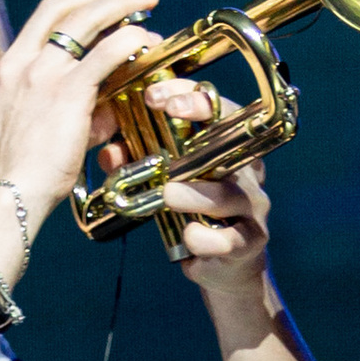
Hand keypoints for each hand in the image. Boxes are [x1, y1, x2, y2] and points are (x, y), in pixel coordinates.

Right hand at [0, 0, 162, 222]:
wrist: (13, 194)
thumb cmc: (27, 171)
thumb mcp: (38, 124)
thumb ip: (70, 105)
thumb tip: (107, 106)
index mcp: (10, 66)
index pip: (45, 14)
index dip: (79, 1)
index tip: (104, 2)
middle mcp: (23, 62)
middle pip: (67, 8)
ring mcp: (43, 74)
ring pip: (87, 21)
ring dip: (123, 8)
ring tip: (149, 7)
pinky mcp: (68, 92)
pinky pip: (106, 53)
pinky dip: (129, 39)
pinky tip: (145, 39)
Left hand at [123, 77, 271, 285]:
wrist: (223, 265)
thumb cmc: (193, 214)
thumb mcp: (165, 183)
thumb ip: (140, 165)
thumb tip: (109, 153)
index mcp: (226, 150)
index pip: (217, 108)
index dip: (190, 95)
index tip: (155, 95)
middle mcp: (244, 171)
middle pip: (233, 135)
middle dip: (203, 117)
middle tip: (170, 112)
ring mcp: (250, 206)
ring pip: (229, 193)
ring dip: (197, 192)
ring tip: (169, 193)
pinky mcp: (249, 242)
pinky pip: (230, 239)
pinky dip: (206, 239)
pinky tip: (189, 238)